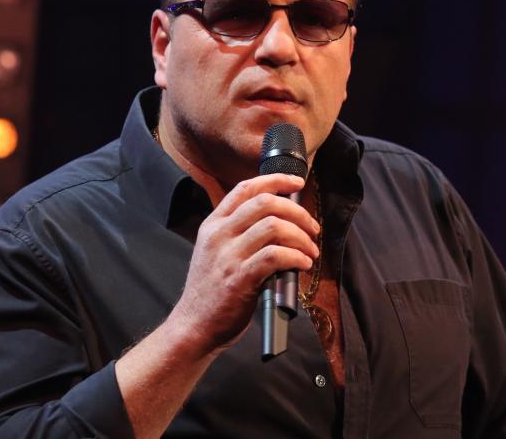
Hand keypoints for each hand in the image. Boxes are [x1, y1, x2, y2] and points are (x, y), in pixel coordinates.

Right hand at [167, 173, 320, 352]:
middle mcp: (219, 235)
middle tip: (312, 228)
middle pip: (266, 203)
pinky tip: (303, 264)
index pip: (245, 188)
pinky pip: (275, 256)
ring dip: (301, 237)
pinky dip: (296, 257)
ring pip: (274, 226)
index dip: (275, 180)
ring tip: (310, 251)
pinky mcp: (240, 279)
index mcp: (213, 224)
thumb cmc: (210, 291)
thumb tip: (280, 220)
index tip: (297, 183)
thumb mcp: (214, 251)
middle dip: (298, 212)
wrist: (193, 326)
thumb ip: (237, 233)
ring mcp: (228, 256)